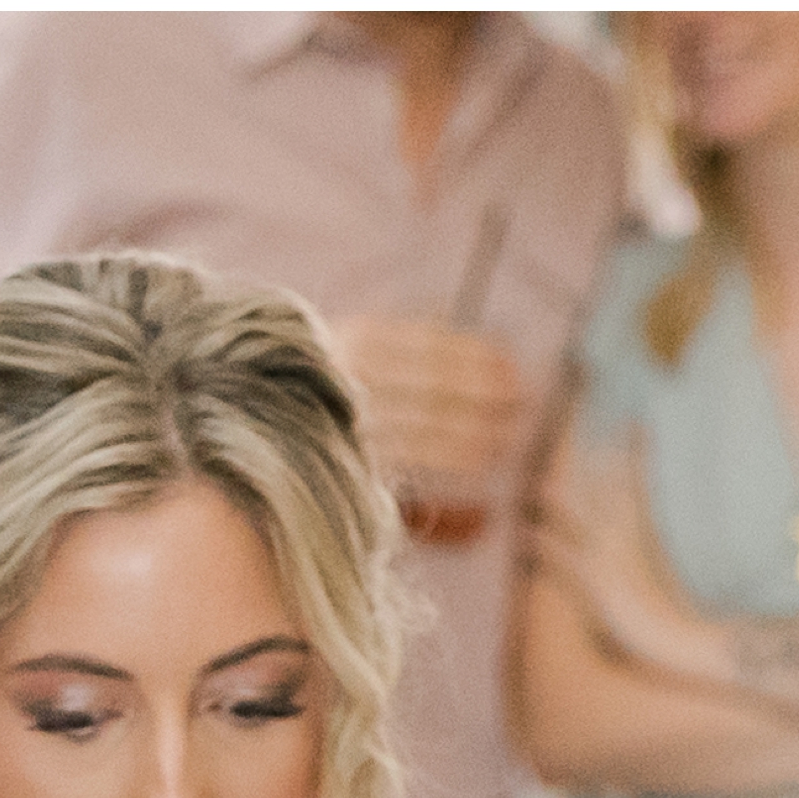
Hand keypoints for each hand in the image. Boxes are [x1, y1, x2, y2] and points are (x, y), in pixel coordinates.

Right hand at [333, 304, 529, 517]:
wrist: (276, 417)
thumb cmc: (340, 377)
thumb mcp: (368, 343)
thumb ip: (418, 338)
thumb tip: (485, 342)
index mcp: (358, 337)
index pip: (428, 344)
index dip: (475, 354)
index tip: (511, 364)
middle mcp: (350, 373)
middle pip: (432, 383)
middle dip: (484, 392)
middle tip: (523, 399)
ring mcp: (348, 414)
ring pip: (424, 422)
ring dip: (475, 428)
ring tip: (511, 432)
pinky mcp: (350, 454)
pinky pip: (409, 458)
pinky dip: (449, 458)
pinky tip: (481, 459)